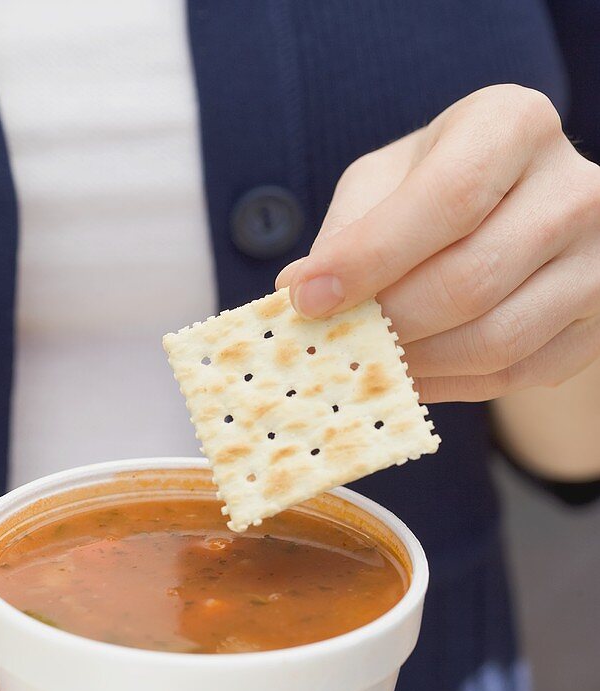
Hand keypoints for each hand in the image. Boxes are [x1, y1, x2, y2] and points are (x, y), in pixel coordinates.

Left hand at [278, 84, 599, 401]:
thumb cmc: (441, 189)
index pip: (447, 200)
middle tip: (333, 343)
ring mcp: (596, 263)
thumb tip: (298, 293)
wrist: (522, 215)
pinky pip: (513, 374)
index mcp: (515, 126)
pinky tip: (407, 376)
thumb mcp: (389, 181)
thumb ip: (349, 230)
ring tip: (365, 363)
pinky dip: (448, 386)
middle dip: (387, 323)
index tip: (308, 299)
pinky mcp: (594, 327)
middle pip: (470, 281)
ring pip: (495, 341)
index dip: (370, 258)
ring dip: (416, 365)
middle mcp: (574, 189)